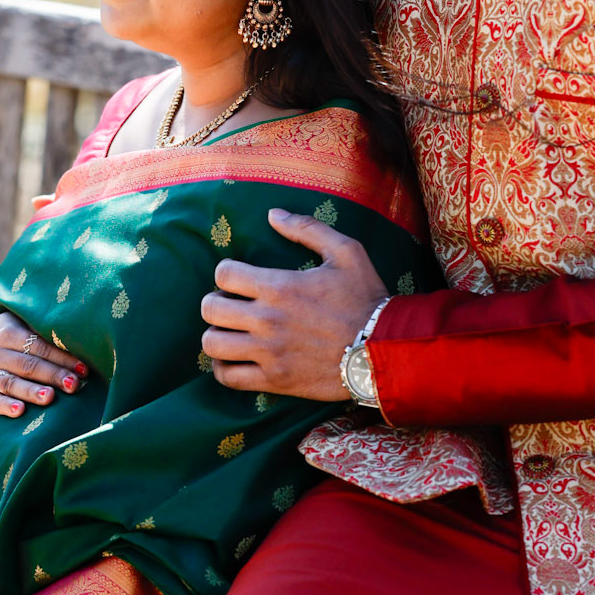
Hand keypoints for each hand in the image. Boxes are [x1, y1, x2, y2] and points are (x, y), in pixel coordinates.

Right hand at [0, 311, 87, 418]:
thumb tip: (80, 341)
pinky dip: (4, 406)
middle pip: (27, 365)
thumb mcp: (17, 328)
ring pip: (10, 382)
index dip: (61, 357)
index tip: (83, 370)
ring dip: (31, 391)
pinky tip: (19, 411)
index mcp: (7, 332)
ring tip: (49, 397)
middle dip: (52, 375)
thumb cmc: (7, 343)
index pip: (38, 346)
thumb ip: (40, 333)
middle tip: (73, 385)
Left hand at [200, 210, 387, 399]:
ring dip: (216, 334)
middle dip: (215, 302)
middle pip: (210, 309)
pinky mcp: (275, 380)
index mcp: (279, 286)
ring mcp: (269, 353)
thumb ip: (307, 229)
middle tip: (232, 304)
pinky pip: (229, 378)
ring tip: (231, 332)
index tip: (239, 278)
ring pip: (213, 344)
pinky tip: (235, 359)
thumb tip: (272, 214)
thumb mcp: (346, 252)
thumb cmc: (365, 298)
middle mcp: (267, 320)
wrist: (384, 349)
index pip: (223, 274)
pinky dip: (224, 368)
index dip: (226, 272)